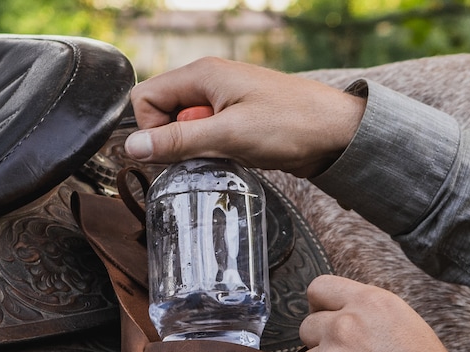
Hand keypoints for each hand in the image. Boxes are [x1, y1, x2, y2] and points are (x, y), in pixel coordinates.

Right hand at [125, 57, 365, 177]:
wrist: (336, 133)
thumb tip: (133, 147)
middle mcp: (209, 84)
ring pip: (185, 130)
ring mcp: (223, 103)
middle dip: (174, 142)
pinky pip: (207, 138)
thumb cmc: (291, 124)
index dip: (152, 130)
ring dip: (196, 150)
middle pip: (163, 114)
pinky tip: (234, 158)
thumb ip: (178, 141)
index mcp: (202, 75)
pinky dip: (213, 152)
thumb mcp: (228, 135)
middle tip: (204, 155)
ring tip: (226, 155)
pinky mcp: (236, 121)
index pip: (145, 98)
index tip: (174, 152)